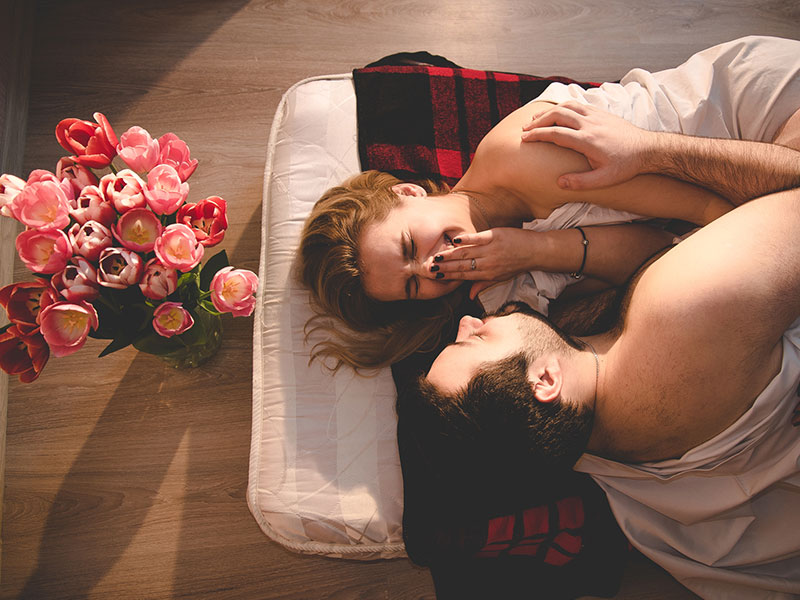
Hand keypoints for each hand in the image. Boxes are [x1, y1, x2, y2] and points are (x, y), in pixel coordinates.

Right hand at [430, 228, 538, 298]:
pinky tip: (455, 241)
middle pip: (462, 265)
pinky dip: (466, 239)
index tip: (434, 276)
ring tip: (436, 256)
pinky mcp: (495, 236)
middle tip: (429, 267)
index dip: (448, 276)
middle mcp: (488, 263)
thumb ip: (483, 285)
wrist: (536, 251)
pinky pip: (477, 238)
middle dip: (444, 267)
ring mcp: (491, 250)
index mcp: (488, 274)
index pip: (464, 275)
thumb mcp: (500, 278)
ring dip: (450, 255)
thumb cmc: (517, 265)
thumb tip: (469, 296)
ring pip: (466, 253)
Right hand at [521, 101, 653, 189]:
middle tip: (525, 129)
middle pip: (557, 115)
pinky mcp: (601, 113)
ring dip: (549, 112)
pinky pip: (577, 104)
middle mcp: (590, 124)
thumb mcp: (604, 180)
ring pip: (567, 106)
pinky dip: (563, 107)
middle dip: (538, 121)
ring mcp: (596, 116)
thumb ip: (581, 182)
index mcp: (588, 141)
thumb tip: (559, 183)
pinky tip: (557, 114)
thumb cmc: (625, 166)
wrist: (647, 149)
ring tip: (536, 119)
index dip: (537, 135)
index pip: (556, 133)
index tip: (524, 138)